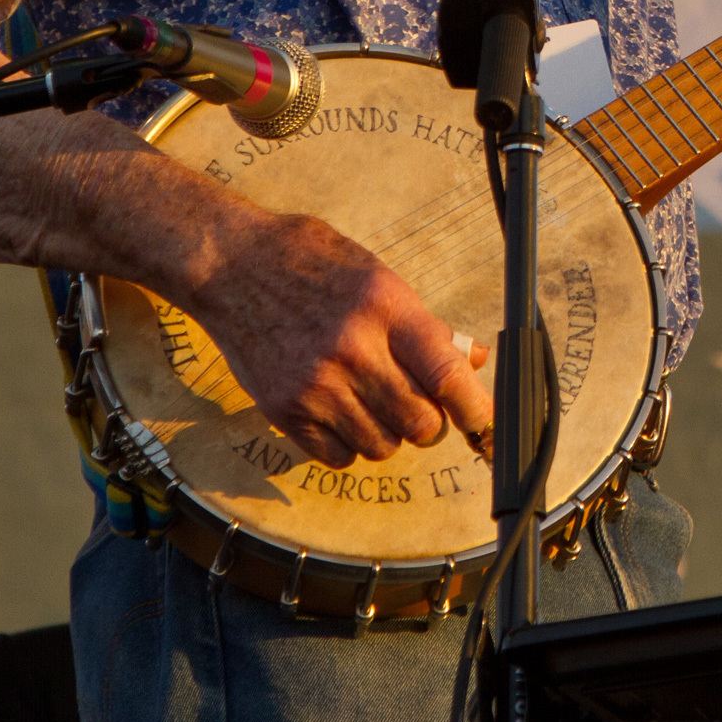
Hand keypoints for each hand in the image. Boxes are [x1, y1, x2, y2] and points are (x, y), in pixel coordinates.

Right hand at [187, 210, 493, 468]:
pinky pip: (339, 457)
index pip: (445, 374)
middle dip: (429, 422)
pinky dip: (348, 446)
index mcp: (385, 308)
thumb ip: (425, 325)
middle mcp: (352, 348)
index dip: (476, 410)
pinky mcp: (283, 409)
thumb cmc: (312, 264)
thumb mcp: (379, 278)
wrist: (232, 266)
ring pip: (382, 447)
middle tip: (418, 404)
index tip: (488, 430)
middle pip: (420, 423)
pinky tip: (340, 412)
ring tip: (371, 399)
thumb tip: (470, 362)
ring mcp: (315, 384)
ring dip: (388, 433)